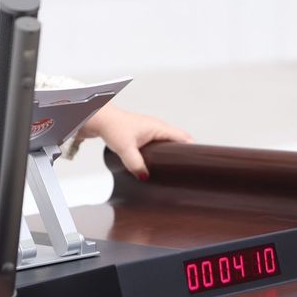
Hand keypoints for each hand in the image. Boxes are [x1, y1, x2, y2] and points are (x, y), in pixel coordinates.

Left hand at [78, 104, 192, 179]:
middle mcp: (157, 129)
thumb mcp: (125, 148)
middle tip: (186, 172)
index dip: (193, 150)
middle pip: (178, 143)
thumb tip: (145, 177)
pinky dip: (160, 156)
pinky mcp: (142, 137)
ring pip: (167, 145)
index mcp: (159, 128)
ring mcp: (150, 133)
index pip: (184, 138)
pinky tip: (156, 167)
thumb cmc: (112, 126)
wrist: (98, 119)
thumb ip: (135, 163)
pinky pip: (158, 147)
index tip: (197, 163)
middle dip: (183, 156)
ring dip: (170, 156)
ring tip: (173, 172)